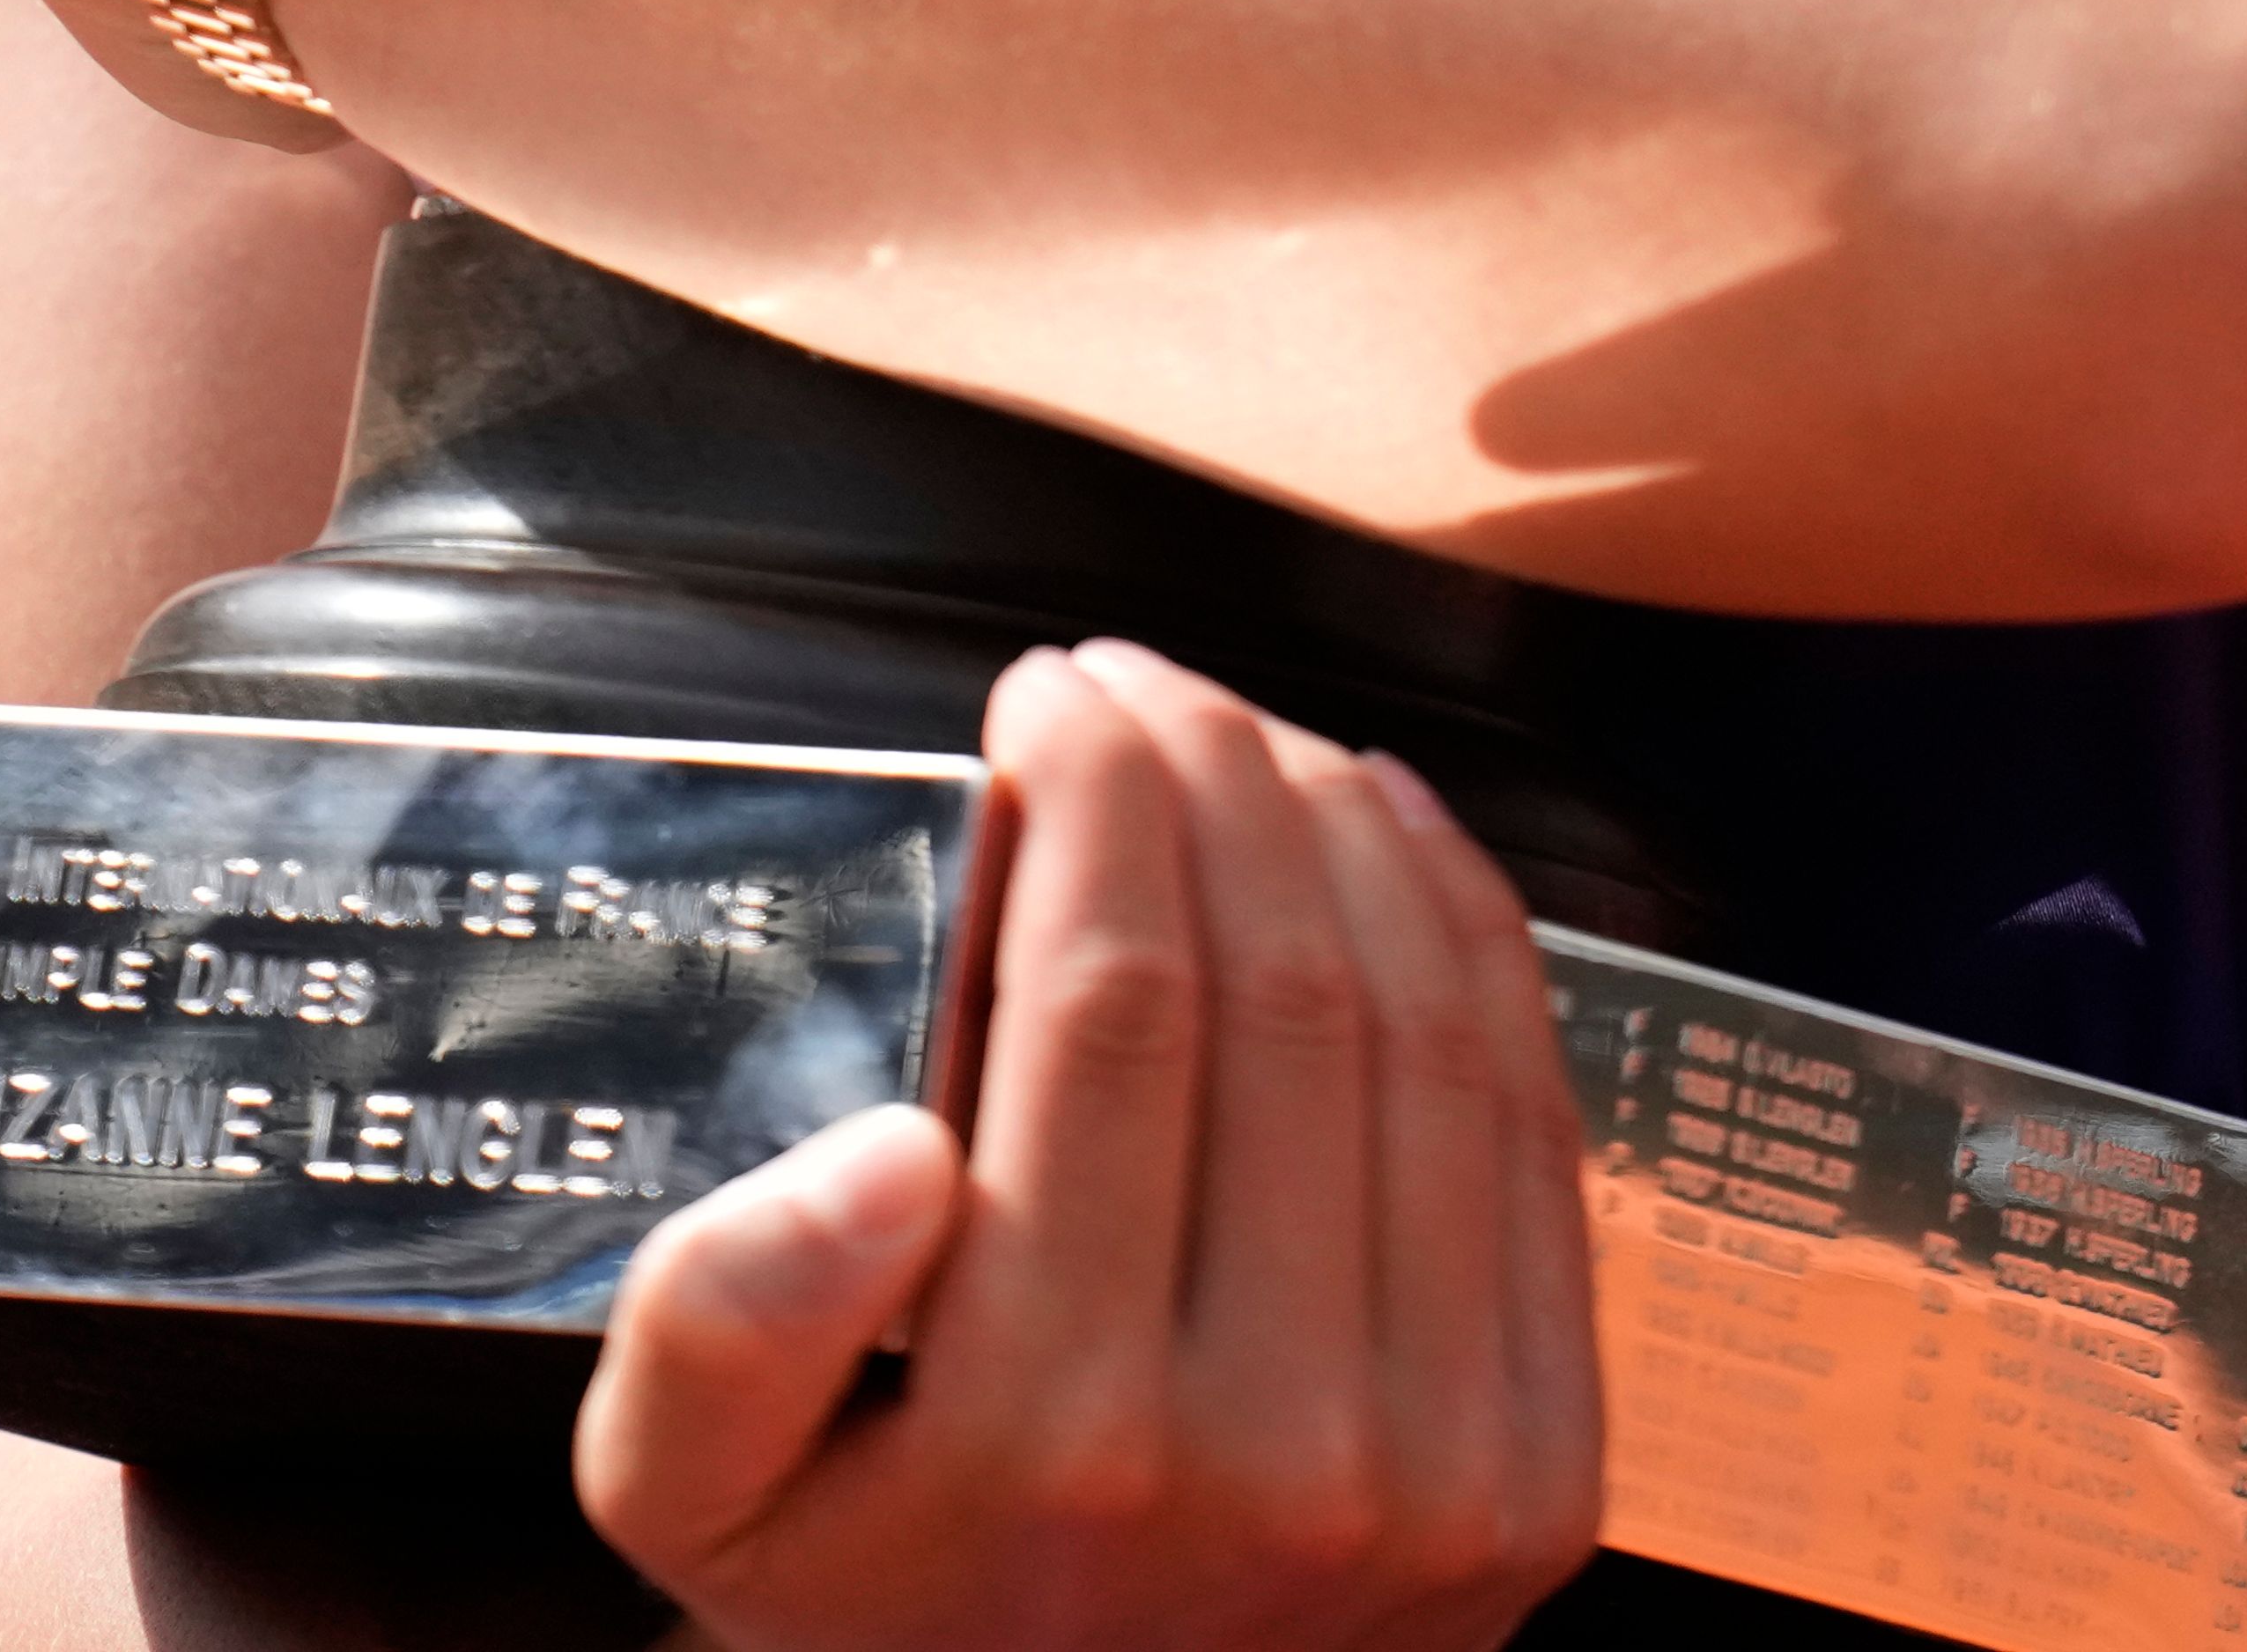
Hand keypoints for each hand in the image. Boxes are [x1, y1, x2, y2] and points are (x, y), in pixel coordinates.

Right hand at [575, 643, 1602, 1651]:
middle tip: (1132, 685)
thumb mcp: (698, 1499)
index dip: (1092, 795)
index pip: (1114, 1003)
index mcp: (1055, 1440)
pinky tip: (1388, 824)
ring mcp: (1442, 1469)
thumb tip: (888, 1147)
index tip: (1044, 698)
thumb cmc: (887, 1588)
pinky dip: (1469, 931)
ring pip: (1419, 1024)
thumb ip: (721, 1325)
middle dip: (1207, 767)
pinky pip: (1529, 1122)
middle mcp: (1276, 1459)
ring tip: (1243, 735)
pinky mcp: (1548, 1465)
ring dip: (1336, 820)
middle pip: (1277, 984)